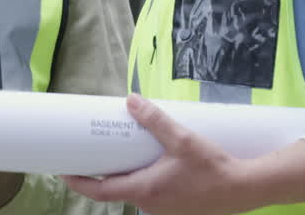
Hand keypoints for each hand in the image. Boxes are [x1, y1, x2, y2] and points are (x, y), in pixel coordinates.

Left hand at [62, 94, 304, 214]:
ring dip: (123, 176)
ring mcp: (162, 210)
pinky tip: (148, 164)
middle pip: (114, 191)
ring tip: (118, 152)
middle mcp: (149, 206)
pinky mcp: (175, 208)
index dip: (77, 181)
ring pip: (133, 192)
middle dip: (100, 174)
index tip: (61, 169)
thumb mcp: (182, 138)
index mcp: (144, 191)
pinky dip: (141, 180)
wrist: (243, 189)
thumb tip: (130, 100)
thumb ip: (154, 119)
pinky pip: (149, 194)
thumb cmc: (212, 167)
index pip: (99, 191)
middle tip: (88, 153)